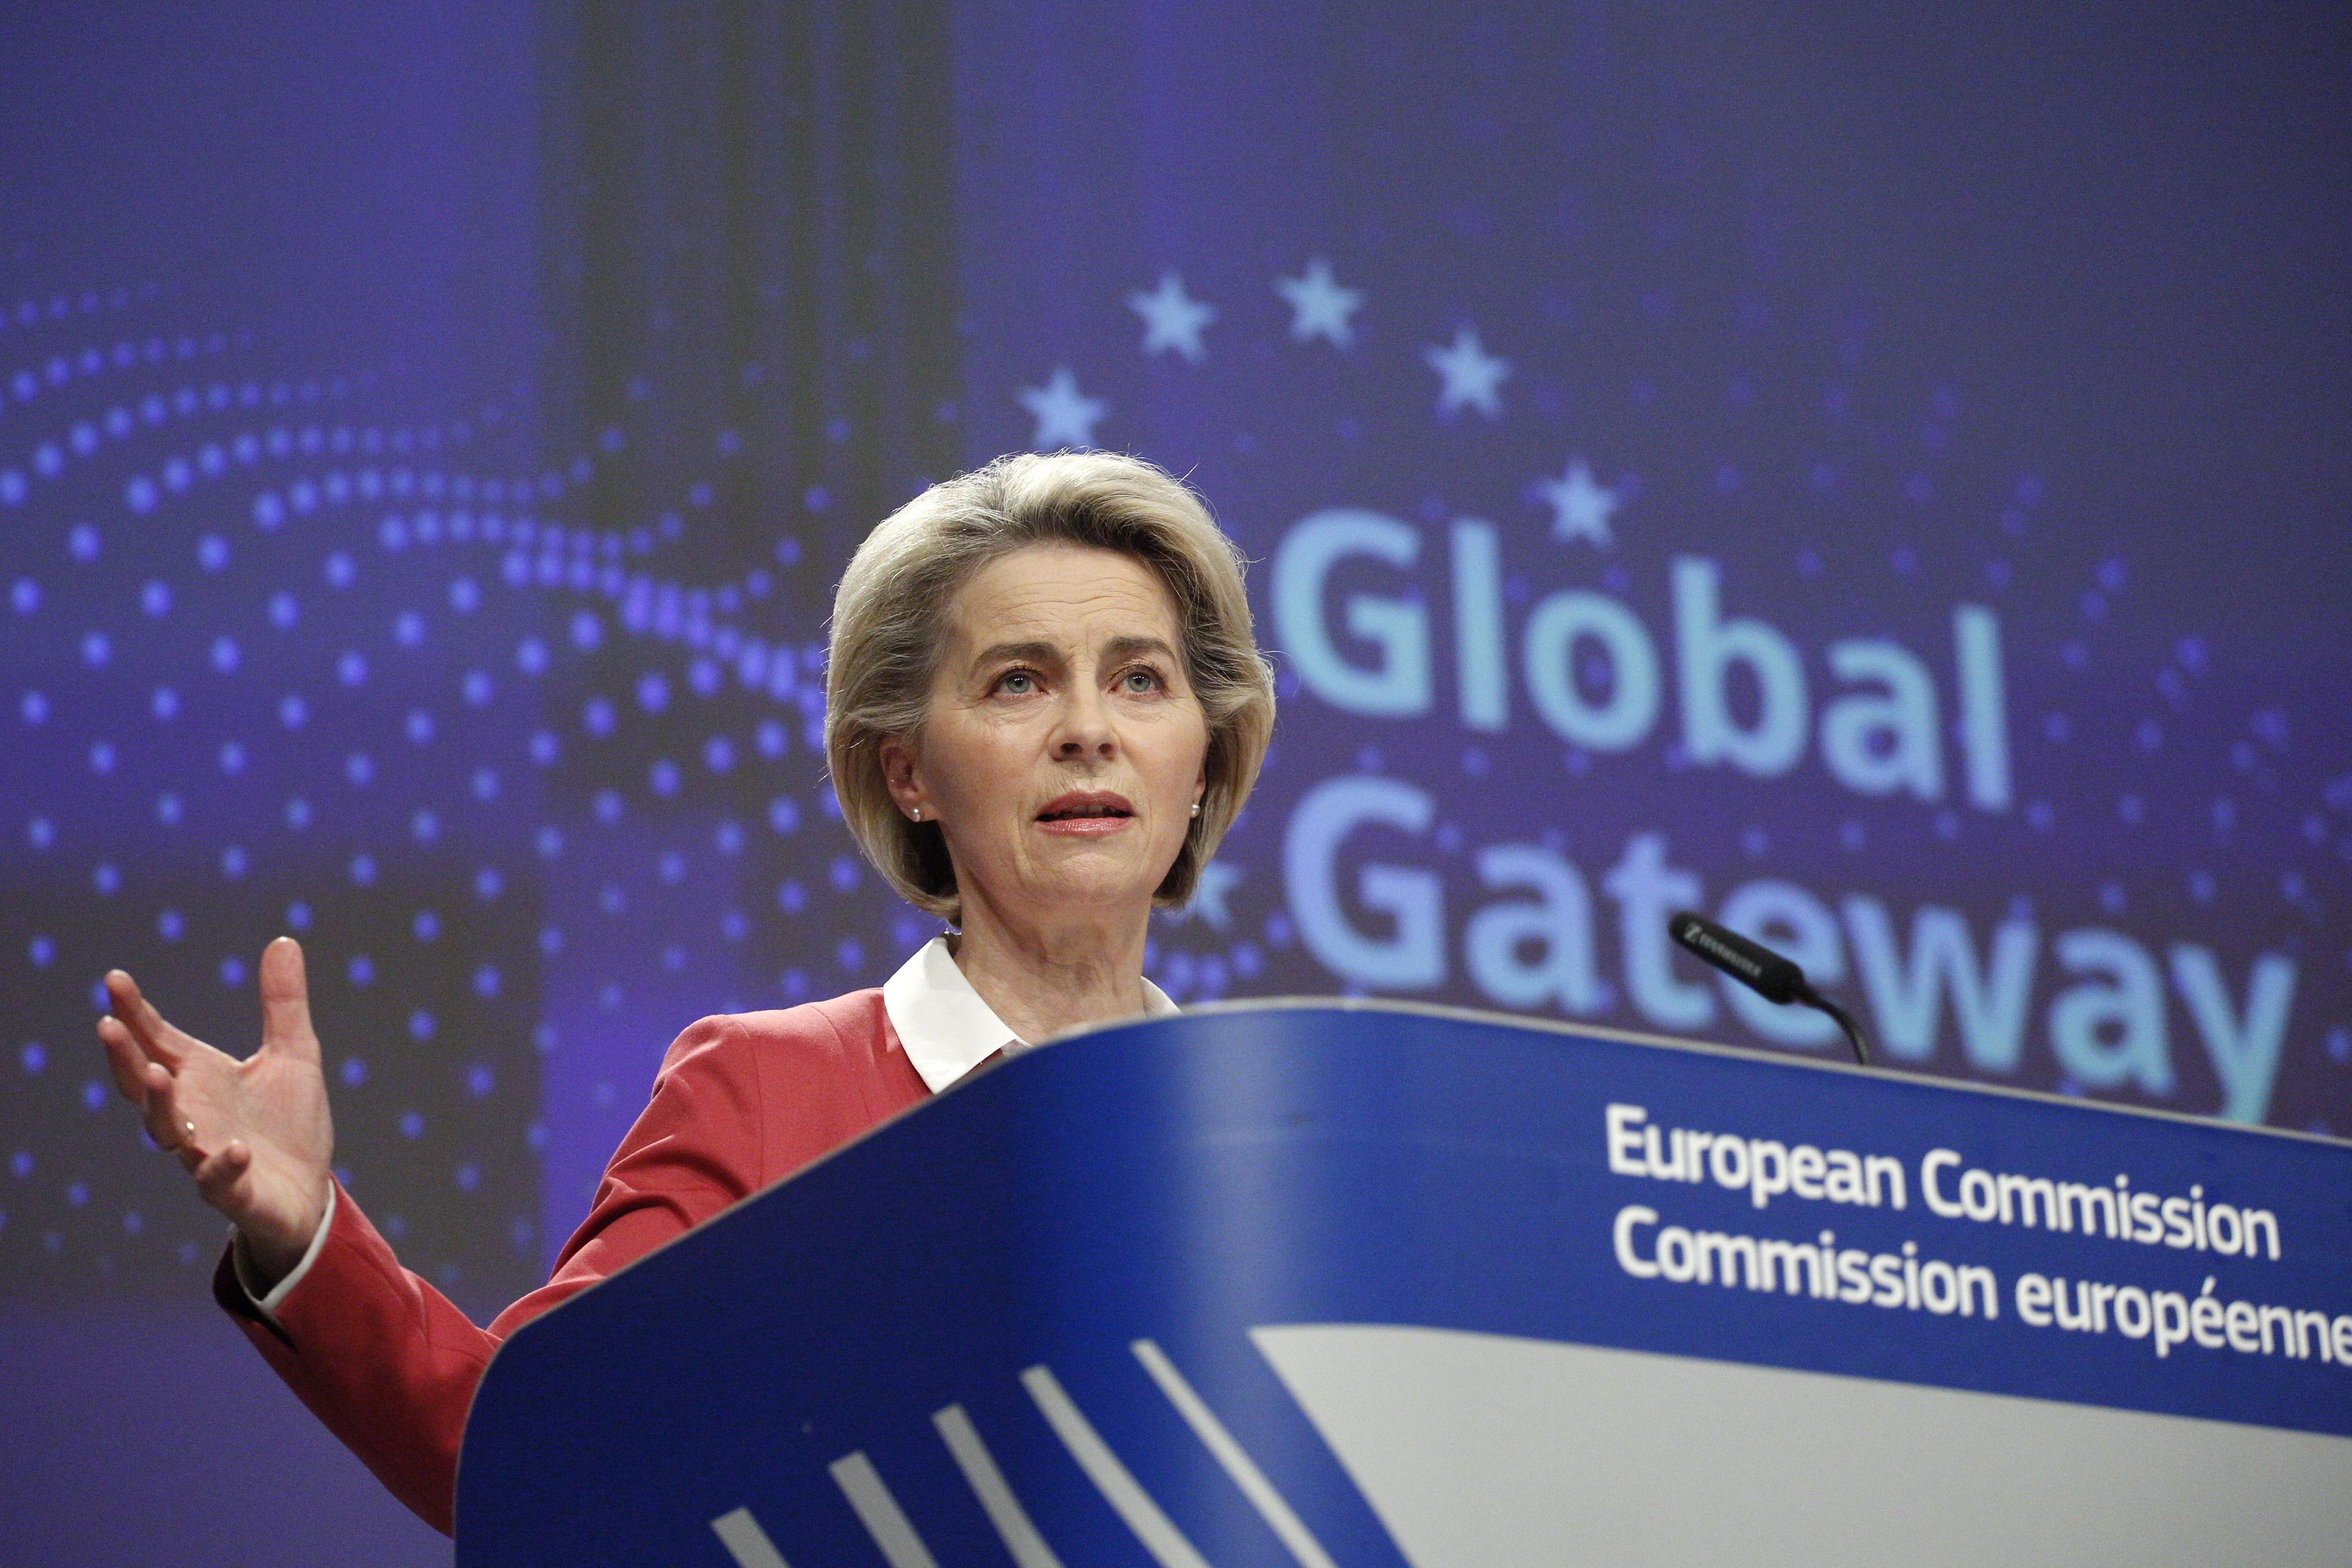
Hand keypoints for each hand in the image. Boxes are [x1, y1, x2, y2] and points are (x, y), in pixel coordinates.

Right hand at [97, 936, 334, 1287]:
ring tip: (157, 1073)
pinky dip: (224, 1164)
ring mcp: (207, 1154)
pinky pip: (218, 1180)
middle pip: (144, 1086)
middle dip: (125, 1057)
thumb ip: (283, 1002)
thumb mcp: (295, 1052)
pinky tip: (237, 1148)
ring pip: (168, 1133)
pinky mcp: (234, 1190)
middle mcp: (192, 1116)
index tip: (114, 978)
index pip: (158, 1041)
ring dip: (160, 1105)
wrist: (309, 1191)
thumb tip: (284, 940)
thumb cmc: (290, 1123)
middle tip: (108, 1024)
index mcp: (201, 1079)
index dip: (135, 1012)